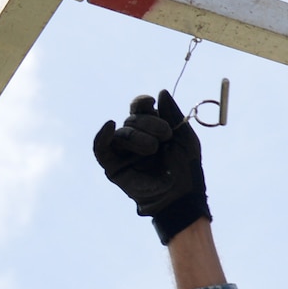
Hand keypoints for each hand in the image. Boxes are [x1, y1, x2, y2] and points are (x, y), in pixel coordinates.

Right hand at [93, 91, 210, 243]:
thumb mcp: (185, 138)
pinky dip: (102, 136)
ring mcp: (124, 153)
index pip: (140, 109)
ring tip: (153, 148)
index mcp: (152, 130)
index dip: (142, 103)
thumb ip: (173, 114)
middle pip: (132, 119)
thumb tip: (160, 92)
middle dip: (149, 124)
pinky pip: (100, 148)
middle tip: (165, 136)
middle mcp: (136, 139)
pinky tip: (110, 125)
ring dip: (138, 137)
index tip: (150, 103)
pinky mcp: (113, 167)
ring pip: (122, 133)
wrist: (182, 196)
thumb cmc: (187, 169)